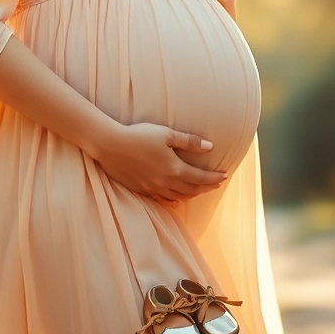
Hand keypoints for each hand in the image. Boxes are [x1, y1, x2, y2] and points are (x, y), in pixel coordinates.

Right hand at [92, 122, 228, 203]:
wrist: (110, 145)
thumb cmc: (139, 135)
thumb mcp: (167, 134)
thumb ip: (190, 142)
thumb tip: (210, 146)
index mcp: (174, 169)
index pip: (200, 178)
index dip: (214, 178)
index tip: (224, 177)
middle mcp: (165, 182)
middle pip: (191, 190)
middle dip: (206, 187)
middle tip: (215, 184)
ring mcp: (152, 188)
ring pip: (177, 197)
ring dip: (191, 194)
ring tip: (199, 190)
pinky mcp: (140, 189)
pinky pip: (162, 199)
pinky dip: (173, 199)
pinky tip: (175, 199)